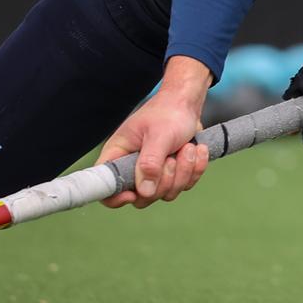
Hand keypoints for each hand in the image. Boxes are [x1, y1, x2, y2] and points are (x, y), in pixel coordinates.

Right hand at [98, 56, 212, 208]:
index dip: (115, 198)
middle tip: (171, 157)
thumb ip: (150, 163)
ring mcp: (154, 173)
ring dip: (183, 171)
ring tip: (187, 147)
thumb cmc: (168, 112)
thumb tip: (144, 192)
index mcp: (119, 155)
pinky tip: (197, 149)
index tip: (133, 194)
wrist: (188, 104)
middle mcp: (133, 167)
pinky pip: (185, 185)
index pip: (105, 187)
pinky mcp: (173, 174)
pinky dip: (195, 169)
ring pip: (166, 193)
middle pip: (142, 197)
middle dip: (164, 180)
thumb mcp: (159, 135)